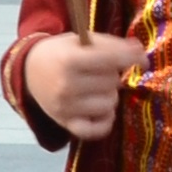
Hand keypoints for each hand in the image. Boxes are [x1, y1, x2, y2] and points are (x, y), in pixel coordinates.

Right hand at [26, 31, 147, 140]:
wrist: (29, 71)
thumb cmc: (60, 53)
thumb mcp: (81, 41)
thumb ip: (110, 45)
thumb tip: (140, 52)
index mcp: (70, 60)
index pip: (112, 60)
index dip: (133, 58)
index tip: (142, 60)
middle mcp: (66, 85)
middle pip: (112, 82)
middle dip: (112, 75)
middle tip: (100, 71)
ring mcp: (65, 107)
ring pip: (110, 104)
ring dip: (109, 95)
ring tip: (97, 88)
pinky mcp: (65, 123)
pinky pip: (97, 130)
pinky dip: (104, 120)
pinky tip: (101, 110)